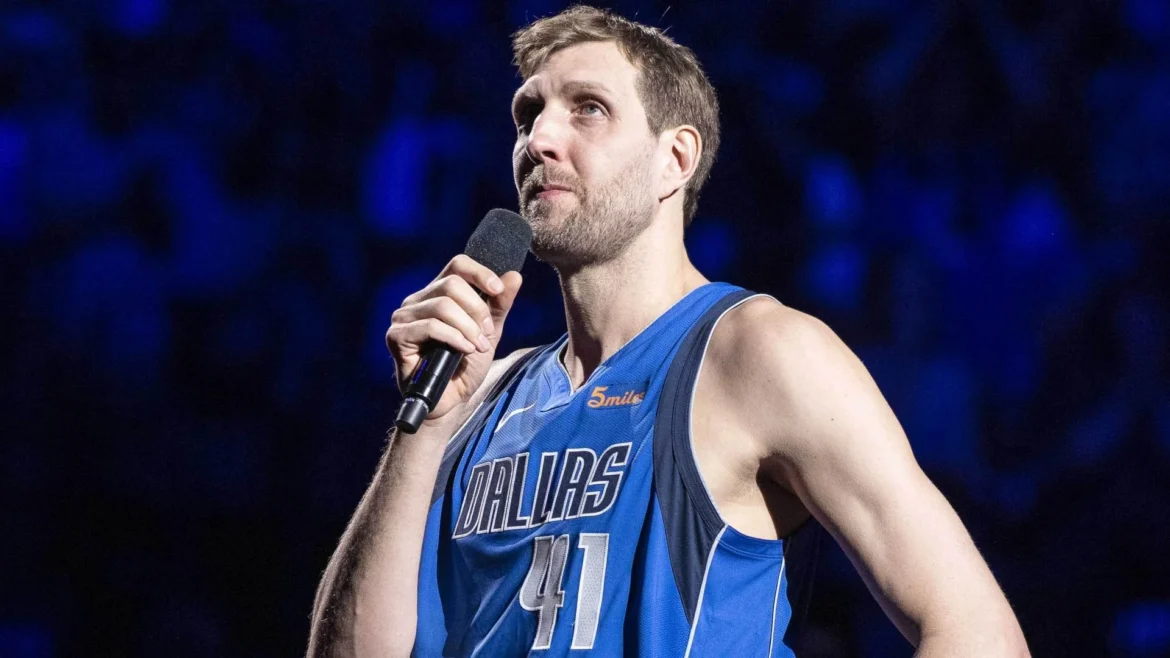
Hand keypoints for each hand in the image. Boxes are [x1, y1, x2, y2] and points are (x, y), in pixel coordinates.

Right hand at [385, 255, 522, 421]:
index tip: (498, 291)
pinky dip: (454, 338)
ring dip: (468, 328)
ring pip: (443, 306)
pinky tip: (464, 351)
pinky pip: (430, 327)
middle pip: (452, 284)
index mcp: (437, 293)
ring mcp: (404, 317)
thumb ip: (499, 304)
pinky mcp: (396, 337)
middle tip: (486, 334)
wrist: (452, 401)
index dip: (480, 273)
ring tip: (477, 347)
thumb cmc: (466, 366)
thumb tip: (514, 275)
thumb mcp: (489, 332)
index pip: (457, 265)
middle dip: (477, 310)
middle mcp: (417, 301)